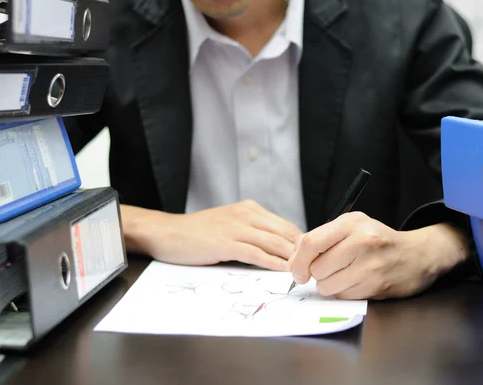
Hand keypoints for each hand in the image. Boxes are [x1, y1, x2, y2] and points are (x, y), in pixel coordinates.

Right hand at [121, 200, 302, 270]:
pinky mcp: (224, 242)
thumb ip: (252, 233)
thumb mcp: (230, 225)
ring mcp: (235, 227)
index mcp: (250, 209)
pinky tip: (282, 270)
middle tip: (315, 268)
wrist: (167, 232)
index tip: (312, 258)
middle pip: (284, 233)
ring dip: (291, 259)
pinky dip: (271, 262)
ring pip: (273, 242)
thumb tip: (278, 250)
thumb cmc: (198, 233)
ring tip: (305, 273)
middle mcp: (246, 214)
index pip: (286, 226)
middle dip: (302, 252)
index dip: (301, 243)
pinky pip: (254, 253)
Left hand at [287, 212, 469, 299]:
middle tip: (328, 270)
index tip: (297, 269)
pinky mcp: (376, 285)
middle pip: (317, 267)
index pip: (311, 242)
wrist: (417, 255)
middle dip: (316, 274)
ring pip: (327, 285)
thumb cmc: (377, 242)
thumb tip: (293, 261)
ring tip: (345, 275)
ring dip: (330, 285)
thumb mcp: (352, 228)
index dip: (298, 260)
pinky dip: (344, 292)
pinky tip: (357, 281)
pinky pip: (343, 296)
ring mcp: (371, 264)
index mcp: (352, 222)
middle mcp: (362, 241)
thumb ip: (322, 239)